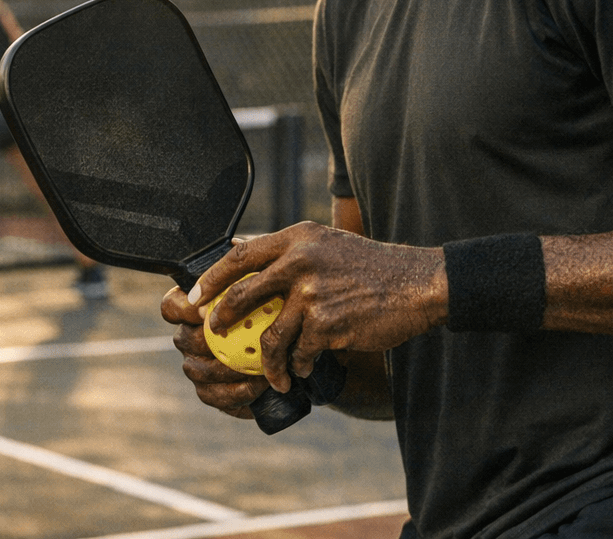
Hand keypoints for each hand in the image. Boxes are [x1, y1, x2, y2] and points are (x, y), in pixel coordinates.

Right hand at [161, 285, 269, 418]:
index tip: (204, 311)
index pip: (172, 307)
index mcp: (192, 313)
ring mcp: (195, 366)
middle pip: (185, 340)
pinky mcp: (208, 392)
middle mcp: (188, 339)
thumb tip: (243, 286)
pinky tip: (259, 385)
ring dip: (227, 371)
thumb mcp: (267, 296)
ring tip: (258, 366)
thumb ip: (250, 289)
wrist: (288, 358)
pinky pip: (214, 396)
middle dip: (209, 342)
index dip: (181, 308)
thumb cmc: (276, 315)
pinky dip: (236, 392)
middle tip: (240, 341)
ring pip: (197, 371)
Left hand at [189, 223, 447, 394]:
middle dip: (223, 320)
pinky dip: (299, 364)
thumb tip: (241, 254)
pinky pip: (300, 352)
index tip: (196, 297)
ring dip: (269, 362)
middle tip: (217, 336)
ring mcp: (313, 293)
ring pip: (272, 335)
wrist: (416, 284)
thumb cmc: (369, 267)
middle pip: (243, 294)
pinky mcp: (328, 323)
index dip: (212, 277)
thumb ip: (288, 251)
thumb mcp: (325, 244)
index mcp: (297, 238)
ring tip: (274, 375)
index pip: (240, 255)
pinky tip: (304, 368)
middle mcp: (300, 261)